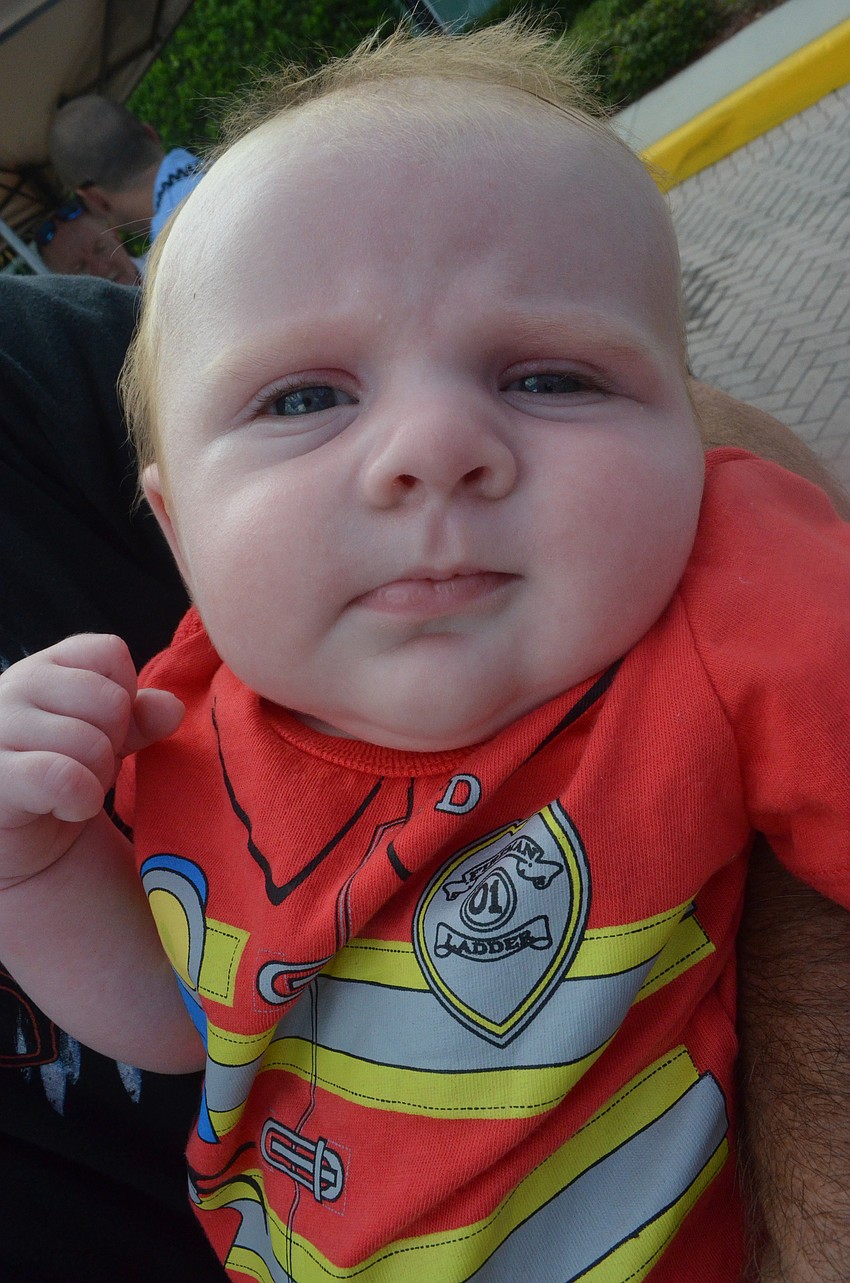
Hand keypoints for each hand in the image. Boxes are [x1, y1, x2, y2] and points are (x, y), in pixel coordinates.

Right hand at [0, 634, 182, 885]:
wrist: (24, 841)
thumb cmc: (66, 775)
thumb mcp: (111, 739)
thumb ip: (142, 718)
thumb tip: (172, 708)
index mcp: (44, 666)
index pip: (111, 653)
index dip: (126, 695)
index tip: (103, 728)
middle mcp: (13, 686)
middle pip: (111, 701)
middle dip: (114, 745)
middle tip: (86, 768)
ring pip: (92, 744)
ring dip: (97, 780)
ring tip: (71, 790)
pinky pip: (64, 779)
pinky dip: (81, 801)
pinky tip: (65, 808)